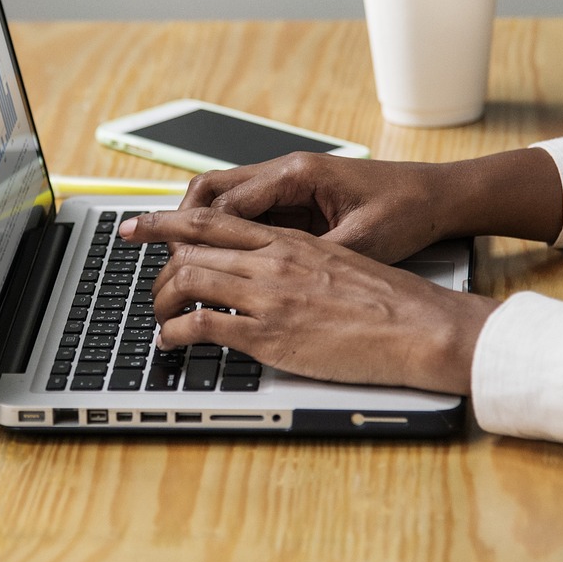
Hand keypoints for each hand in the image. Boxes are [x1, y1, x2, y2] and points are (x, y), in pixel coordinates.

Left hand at [119, 207, 498, 395]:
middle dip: (155, 261)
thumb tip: (271, 269)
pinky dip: (176, 332)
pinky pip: (204, 325)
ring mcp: (269, 296)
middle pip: (191, 247)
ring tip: (158, 315)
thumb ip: (299, 260)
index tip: (141, 225)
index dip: (167, 221)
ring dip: (162, 299)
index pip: (213, 220)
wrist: (421, 325)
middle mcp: (273, 260)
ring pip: (189, 280)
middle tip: (142, 276)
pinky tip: (170, 341)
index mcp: (289, 240)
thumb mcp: (339, 261)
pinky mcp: (271, 334)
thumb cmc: (390, 300)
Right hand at [178, 148, 562, 262]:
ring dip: (198, 227)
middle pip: (210, 191)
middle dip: (178, 220)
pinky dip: (224, 234)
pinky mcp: (297, 200)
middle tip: (148, 245)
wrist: (440, 197)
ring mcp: (289, 186)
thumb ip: (311, 259)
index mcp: (296, 175)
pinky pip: (247, 213)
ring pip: (224, 200)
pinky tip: (214, 260)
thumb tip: (267, 285)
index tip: (168, 257)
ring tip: (171, 258)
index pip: (224, 201)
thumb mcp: (360, 242)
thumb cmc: (407, 211)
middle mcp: (286, 173)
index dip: (191, 232)